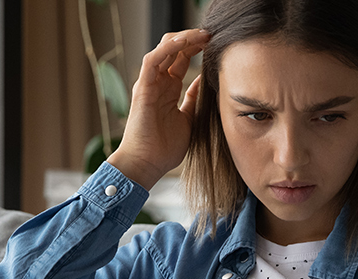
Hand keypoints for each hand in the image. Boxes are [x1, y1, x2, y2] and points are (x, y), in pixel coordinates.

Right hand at [107, 29, 209, 189]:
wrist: (147, 165)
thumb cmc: (164, 149)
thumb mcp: (188, 120)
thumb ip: (193, 100)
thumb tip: (203, 83)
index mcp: (167, 89)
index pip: (181, 59)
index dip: (196, 48)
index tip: (215, 43)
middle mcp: (157, 83)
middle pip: (173, 50)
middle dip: (192, 39)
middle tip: (211, 34)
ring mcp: (149, 84)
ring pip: (163, 49)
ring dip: (183, 39)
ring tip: (202, 34)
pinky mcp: (142, 88)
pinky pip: (152, 60)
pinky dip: (167, 48)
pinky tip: (184, 42)